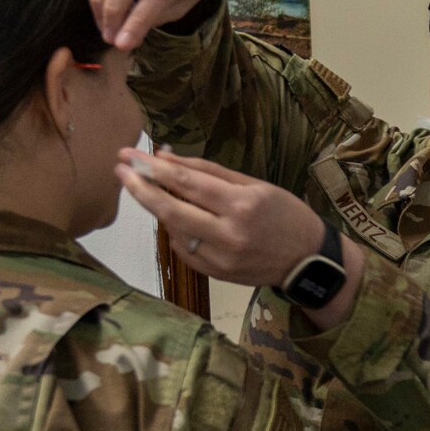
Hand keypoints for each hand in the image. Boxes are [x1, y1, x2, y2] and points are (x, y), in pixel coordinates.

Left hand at [116, 149, 359, 311]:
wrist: (308, 260)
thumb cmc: (286, 215)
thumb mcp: (256, 185)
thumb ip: (210, 173)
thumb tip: (169, 160)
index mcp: (243, 205)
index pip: (187, 183)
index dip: (154, 168)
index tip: (131, 156)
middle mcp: (229, 233)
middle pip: (171, 209)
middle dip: (140, 189)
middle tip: (121, 171)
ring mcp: (221, 258)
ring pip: (173, 230)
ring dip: (157, 208)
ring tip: (148, 190)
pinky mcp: (216, 274)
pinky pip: (183, 249)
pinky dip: (176, 231)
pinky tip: (178, 218)